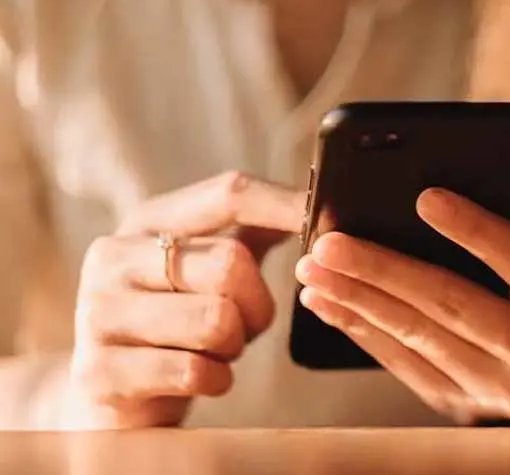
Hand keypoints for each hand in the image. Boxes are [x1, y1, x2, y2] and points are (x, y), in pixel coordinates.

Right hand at [62, 172, 304, 428]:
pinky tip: (199, 378)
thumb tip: (322, 206)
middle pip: (232, 263)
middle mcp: (114, 256)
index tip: (329, 222)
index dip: (287, 206)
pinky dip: (216, 380)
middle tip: (243, 327)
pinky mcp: (100, 371)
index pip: (229, 194)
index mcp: (148, 221)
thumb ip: (255, 230)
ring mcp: (99, 312)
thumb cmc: (178, 324)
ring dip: (234, 346)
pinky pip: (195, 371)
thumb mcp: (207, 267)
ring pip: (218, 320)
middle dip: (258, 306)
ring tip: (213, 350)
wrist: (112, 396)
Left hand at [295, 188, 509, 423]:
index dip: (473, 229)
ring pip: (417, 336)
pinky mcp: (461, 404)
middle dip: (384, 270)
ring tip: (315, 269)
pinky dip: (359, 329)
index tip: (425, 199)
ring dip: (357, 300)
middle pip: (452, 304)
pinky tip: (328, 302)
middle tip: (331, 243)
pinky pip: (401, 363)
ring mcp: (500, 388)